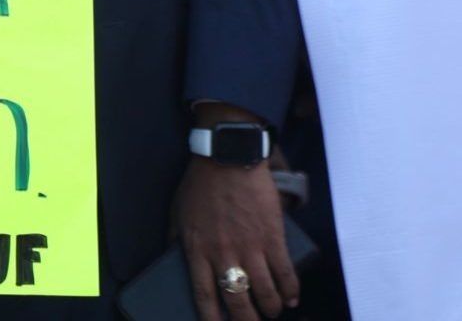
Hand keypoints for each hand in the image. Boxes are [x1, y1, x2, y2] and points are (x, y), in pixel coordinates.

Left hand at [177, 158, 298, 319]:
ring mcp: (250, 246)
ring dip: (270, 308)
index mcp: (196, 249)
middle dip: (247, 320)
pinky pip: (284, 272)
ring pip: (264, 292)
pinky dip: (290, 289)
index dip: (212, 316)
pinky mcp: (272, 237)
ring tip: (272, 312)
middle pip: (237, 300)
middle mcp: (223, 253)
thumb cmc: (200, 183)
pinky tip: (291, 298)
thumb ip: (175, 238)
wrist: (228, 157)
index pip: (203, 294)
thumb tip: (170, 256)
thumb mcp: (177, 212)